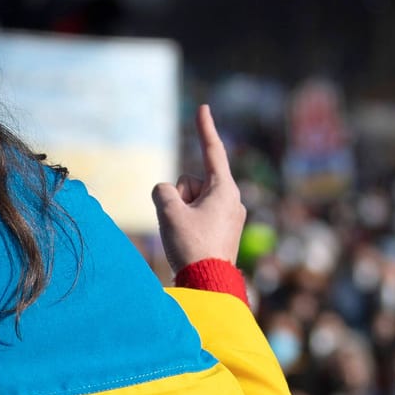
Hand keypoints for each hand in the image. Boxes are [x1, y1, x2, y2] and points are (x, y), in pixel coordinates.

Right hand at [153, 105, 246, 271]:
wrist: (208, 286)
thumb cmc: (192, 247)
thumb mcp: (169, 212)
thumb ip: (162, 192)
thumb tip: (166, 194)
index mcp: (225, 189)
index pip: (212, 151)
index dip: (205, 128)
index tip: (203, 107)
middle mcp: (231, 199)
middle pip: (192, 182)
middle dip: (179, 196)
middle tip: (181, 224)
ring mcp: (228, 216)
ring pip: (191, 201)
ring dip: (181, 213)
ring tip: (186, 237)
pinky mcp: (223, 232)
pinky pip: (196, 217)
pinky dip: (187, 225)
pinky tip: (189, 244)